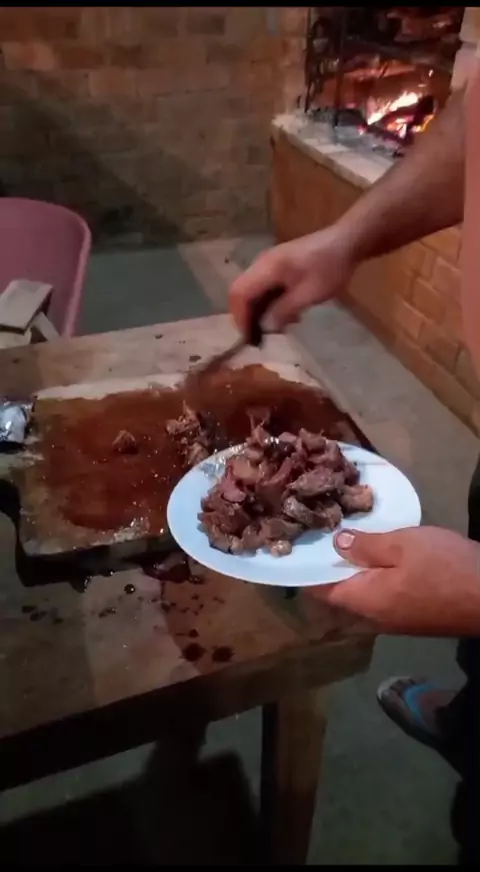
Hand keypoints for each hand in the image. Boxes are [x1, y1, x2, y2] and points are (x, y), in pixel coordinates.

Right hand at [228, 225, 355, 338]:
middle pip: (242, 292)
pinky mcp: (279, 266)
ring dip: (260, 311)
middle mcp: (262, 263)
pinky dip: (270, 303)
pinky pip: (265, 287)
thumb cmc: (330, 267)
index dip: (240, 317)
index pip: (238, 293)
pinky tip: (287, 315)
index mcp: (266, 267)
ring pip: (253, 291)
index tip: (250, 337)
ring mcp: (270, 263)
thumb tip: (265, 328)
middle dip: (247, 316)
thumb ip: (284, 310)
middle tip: (260, 337)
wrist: (347, 241)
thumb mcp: (309, 294)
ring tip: (276, 329)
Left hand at [312, 526, 479, 636]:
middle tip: (324, 533)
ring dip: (356, 570)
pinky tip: (382, 555)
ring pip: (364, 594)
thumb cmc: (446, 568)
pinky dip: (376, 576)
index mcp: (365, 601)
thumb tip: (335, 545)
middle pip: (342, 593)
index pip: (322, 590)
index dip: (308, 569)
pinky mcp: (415, 616)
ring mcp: (397, 620)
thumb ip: (366, 546)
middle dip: (332, 566)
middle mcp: (375, 617)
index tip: (300, 544)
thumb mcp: (403, 546)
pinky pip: (384, 595)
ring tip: (351, 538)